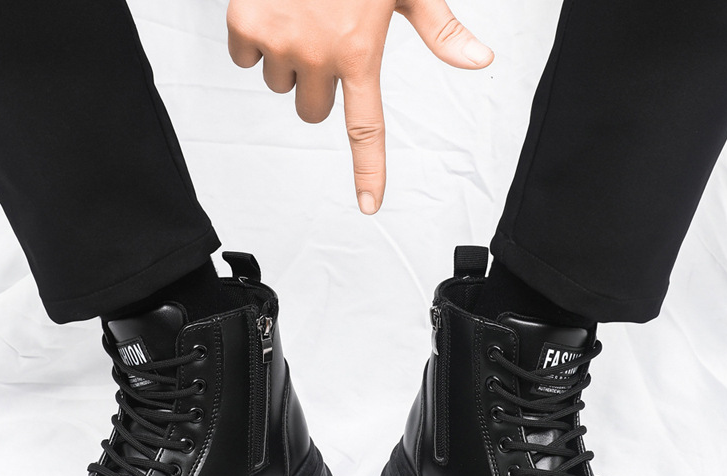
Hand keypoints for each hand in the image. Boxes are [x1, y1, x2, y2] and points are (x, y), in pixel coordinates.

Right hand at [227, 0, 492, 213]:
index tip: (369, 205)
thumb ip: (441, 29)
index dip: (368, 170)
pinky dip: (255, 38)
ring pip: (281, 85)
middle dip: (318, 85)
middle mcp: (318, 55)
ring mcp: (279, 41)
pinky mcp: (245, 23)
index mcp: (360, 51)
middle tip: (324, 38)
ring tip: (300, 14)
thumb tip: (481, 61)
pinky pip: (246, 58)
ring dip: (288, 61)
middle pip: (313, 111)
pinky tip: (272, 6)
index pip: (365, 129)